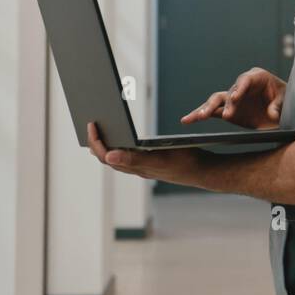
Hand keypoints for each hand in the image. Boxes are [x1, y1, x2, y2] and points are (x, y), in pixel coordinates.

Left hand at [86, 122, 206, 185]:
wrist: (204, 170)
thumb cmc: (185, 162)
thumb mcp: (160, 158)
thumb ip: (134, 159)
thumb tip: (108, 155)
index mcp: (135, 167)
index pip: (105, 156)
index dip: (95, 141)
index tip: (91, 124)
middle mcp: (136, 169)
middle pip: (107, 157)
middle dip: (96, 142)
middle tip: (90, 124)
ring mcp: (143, 167)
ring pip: (116, 157)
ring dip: (105, 145)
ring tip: (99, 128)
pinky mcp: (150, 163)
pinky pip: (127, 155)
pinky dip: (119, 145)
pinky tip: (120, 136)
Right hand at [180, 67, 285, 129]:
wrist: (283, 110)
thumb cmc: (285, 99)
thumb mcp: (285, 101)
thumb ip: (278, 106)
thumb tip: (272, 114)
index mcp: (256, 77)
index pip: (245, 80)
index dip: (239, 88)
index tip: (235, 98)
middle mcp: (241, 86)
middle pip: (229, 92)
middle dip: (226, 103)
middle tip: (225, 115)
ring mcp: (232, 98)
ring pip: (216, 101)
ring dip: (207, 109)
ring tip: (197, 117)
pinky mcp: (227, 110)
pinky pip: (211, 112)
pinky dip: (199, 115)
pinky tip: (187, 120)